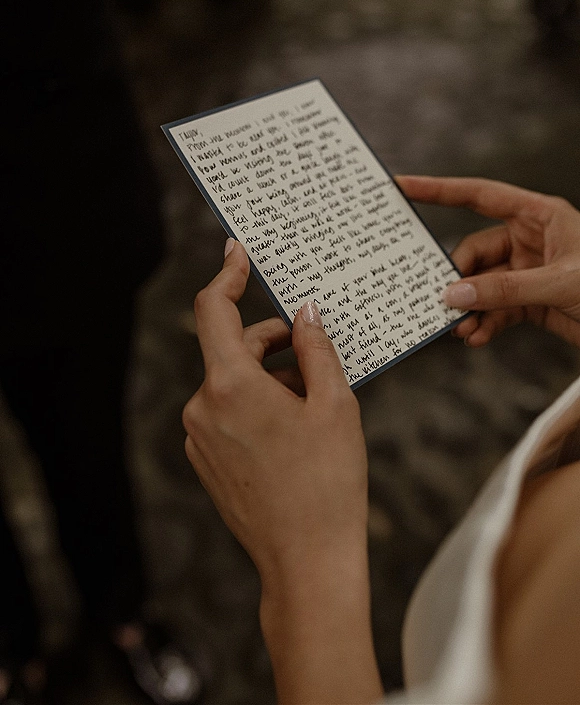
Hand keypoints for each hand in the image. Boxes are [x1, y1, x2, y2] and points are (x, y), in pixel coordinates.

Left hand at [183, 240, 381, 703]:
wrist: (307, 562)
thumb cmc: (328, 482)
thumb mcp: (334, 404)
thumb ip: (316, 349)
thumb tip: (304, 314)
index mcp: (230, 386)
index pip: (212, 311)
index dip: (225, 275)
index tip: (236, 252)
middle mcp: (202, 407)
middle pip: (231, 349)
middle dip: (271, 341)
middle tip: (313, 347)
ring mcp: (199, 437)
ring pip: (231, 383)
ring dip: (268, 377)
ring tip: (313, 399)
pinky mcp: (204, 460)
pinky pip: (226, 413)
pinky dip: (255, 404)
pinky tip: (293, 428)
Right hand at [397, 176, 579, 347]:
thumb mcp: (558, 283)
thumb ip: (504, 290)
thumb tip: (454, 295)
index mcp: (539, 216)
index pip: (479, 195)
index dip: (439, 190)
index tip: (402, 186)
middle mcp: (530, 240)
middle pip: (474, 252)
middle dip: (458, 279)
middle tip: (442, 302)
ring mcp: (528, 271)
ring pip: (481, 285)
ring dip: (469, 308)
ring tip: (461, 329)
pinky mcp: (530, 301)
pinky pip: (496, 308)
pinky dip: (484, 323)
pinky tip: (477, 338)